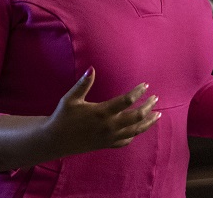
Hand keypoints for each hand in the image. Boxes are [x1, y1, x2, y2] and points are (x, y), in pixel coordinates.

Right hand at [45, 68, 160, 153]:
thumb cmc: (62, 117)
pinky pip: (125, 141)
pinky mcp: (106, 145)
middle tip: (155, 98)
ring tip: (158, 115)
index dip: (138, 92)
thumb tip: (91, 68)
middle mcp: (109, 126)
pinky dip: (134, 134)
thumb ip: (83, 84)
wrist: (54, 140)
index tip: (146, 85)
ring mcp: (109, 137)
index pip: (127, 101)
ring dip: (147, 122)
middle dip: (148, 107)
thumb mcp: (71, 98)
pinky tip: (139, 129)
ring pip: (135, 131)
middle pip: (136, 117)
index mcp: (102, 112)